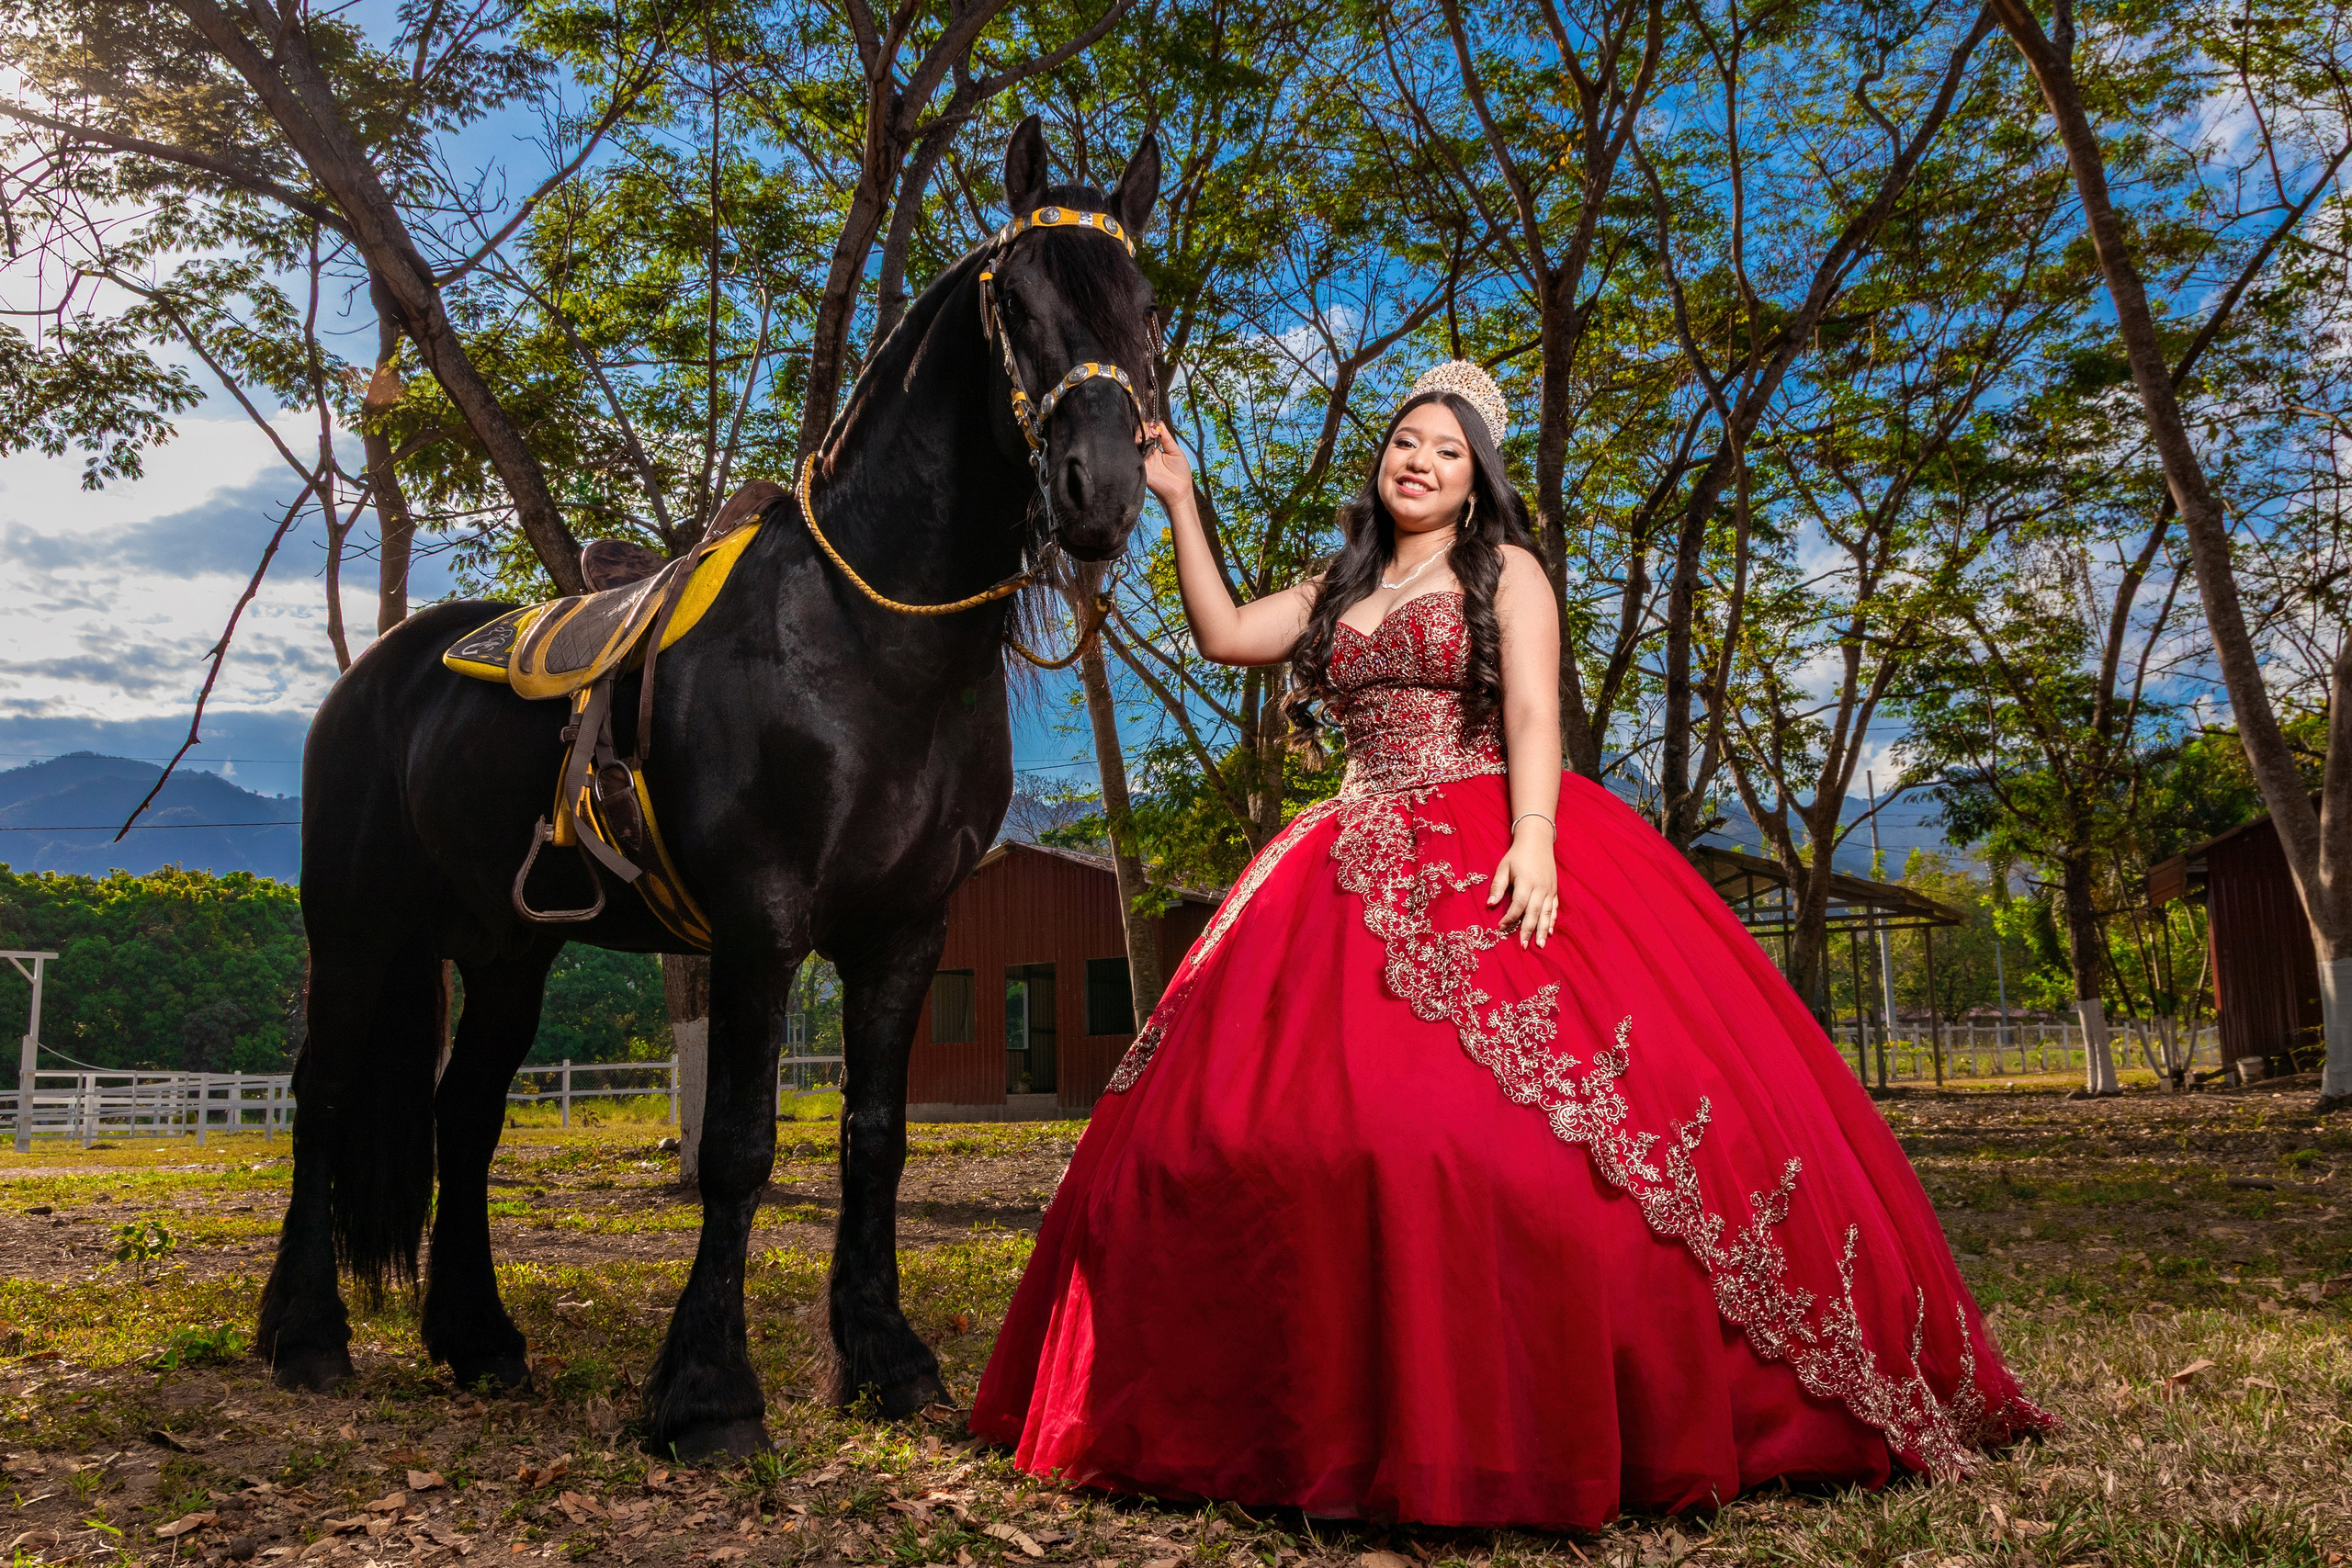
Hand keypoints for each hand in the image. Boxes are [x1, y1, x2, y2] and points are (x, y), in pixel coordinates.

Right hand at [1142, 421, 1194, 507]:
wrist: (1180, 492)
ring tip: (1148, 434)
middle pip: (1140, 437)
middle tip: (1152, 430)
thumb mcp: (1176, 451)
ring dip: (1140, 436)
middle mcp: (1148, 454)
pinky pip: (1134, 456)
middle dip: (1144, 430)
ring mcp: (1143, 461)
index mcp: (1156, 449)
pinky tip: (1143, 442)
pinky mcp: (1141, 468)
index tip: (1154, 424)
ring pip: (1135, 444)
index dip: (1150, 427)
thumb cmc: (1181, 473)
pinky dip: (1136, 447)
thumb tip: (1160, 423)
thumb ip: (1167, 438)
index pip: (1149, 434)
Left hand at [1487, 823, 1558, 948]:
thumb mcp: (1503, 867)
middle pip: (1534, 912)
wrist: (1537, 841)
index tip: (1500, 928)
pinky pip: (1554, 908)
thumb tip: (1489, 905)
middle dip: (1528, 930)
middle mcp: (1540, 887)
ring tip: (1540, 945)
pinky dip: (1552, 921)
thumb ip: (1497, 886)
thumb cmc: (1517, 855)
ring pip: (1546, 913)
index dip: (1509, 918)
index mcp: (1526, 881)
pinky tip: (1549, 932)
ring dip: (1542, 930)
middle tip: (1523, 947)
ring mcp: (1549, 889)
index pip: (1518, 905)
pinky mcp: (1554, 890)